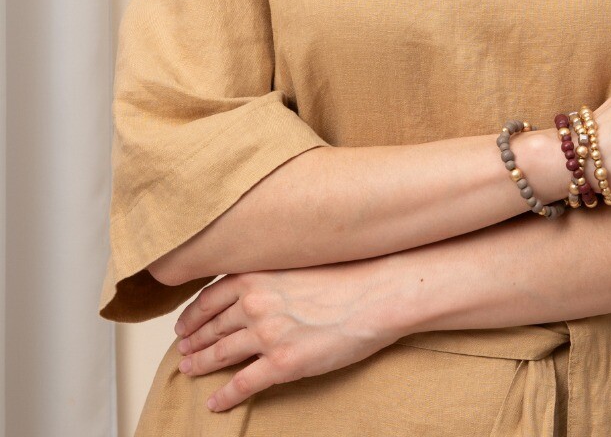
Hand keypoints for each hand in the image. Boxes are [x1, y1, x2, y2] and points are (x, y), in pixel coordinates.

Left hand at [171, 256, 402, 412]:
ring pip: (220, 354)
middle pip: (211, 327)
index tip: (185, 325)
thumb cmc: (345, 274)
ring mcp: (266, 335)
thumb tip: (254, 283)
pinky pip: (242, 384)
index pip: (209, 298)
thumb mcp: (297, 261)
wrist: (375, 294)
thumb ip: (270, 273)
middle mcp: (254, 304)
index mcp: (256, 276)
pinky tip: (214, 402)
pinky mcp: (282, 364)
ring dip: (200, 365)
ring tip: (189, 370)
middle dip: (193, 341)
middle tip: (183, 351)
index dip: (193, 314)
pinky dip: (224, 396)